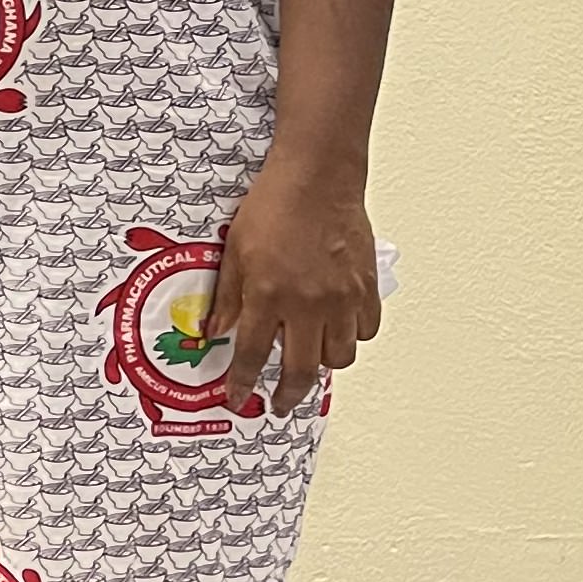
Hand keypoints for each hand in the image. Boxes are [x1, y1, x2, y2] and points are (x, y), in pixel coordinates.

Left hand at [212, 161, 379, 415]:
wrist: (318, 178)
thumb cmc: (272, 206)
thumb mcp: (234, 251)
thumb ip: (228, 297)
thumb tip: (215, 332)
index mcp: (268, 295)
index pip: (253, 355)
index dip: (243, 384)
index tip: (238, 400)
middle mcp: (307, 304)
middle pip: (302, 370)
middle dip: (288, 395)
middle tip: (280, 403)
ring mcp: (341, 298)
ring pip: (340, 357)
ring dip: (322, 364)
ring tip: (310, 356)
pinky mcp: (366, 287)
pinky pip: (365, 330)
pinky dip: (352, 336)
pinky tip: (338, 327)